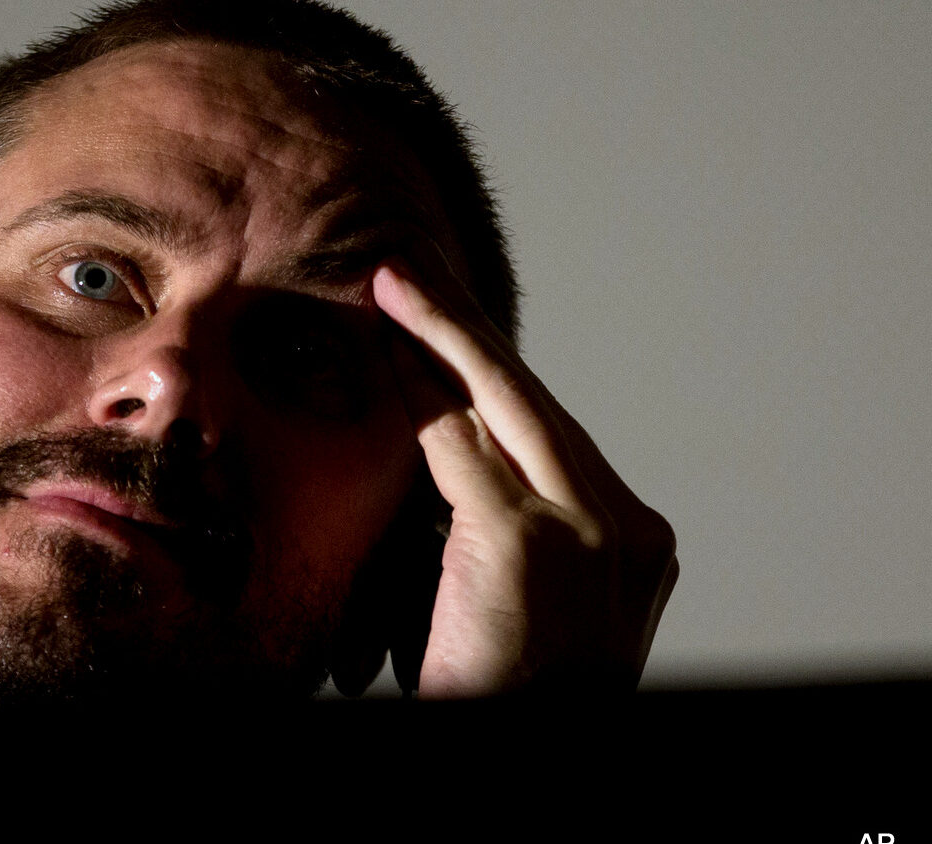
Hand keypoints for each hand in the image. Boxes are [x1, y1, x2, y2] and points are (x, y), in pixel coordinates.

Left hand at [372, 256, 677, 697]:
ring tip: (390, 285)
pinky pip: (458, 444)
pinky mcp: (528, 542)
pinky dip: (418, 387)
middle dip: (466, 327)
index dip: (495, 371)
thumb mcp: (526, 602)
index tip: (449, 323)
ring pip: (503, 402)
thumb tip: (454, 457)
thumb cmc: (507, 694)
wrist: (524, 750)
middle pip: (536, 400)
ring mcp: (589, 531)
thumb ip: (510, 530)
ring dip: (438, 334)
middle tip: (410, 271)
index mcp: (635, 542)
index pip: (554, 431)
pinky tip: (386, 343)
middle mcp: (628, 528)